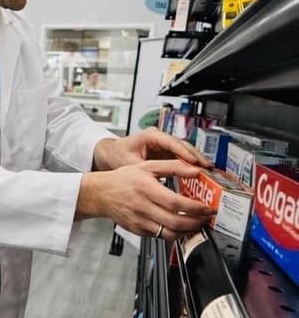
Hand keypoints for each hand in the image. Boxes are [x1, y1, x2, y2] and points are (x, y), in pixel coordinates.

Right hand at [77, 160, 214, 237]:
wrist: (101, 194)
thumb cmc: (124, 179)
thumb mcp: (147, 166)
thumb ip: (173, 167)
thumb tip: (195, 169)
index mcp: (146, 189)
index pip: (174, 203)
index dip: (194, 208)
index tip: (207, 207)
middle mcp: (143, 207)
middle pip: (175, 222)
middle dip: (196, 222)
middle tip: (207, 217)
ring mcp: (140, 222)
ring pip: (170, 233)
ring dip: (188, 231)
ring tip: (198, 223)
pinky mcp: (139, 231)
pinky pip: (161, 236)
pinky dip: (175, 234)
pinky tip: (182, 226)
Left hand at [93, 127, 211, 171]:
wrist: (110, 154)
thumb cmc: (117, 154)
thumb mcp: (129, 164)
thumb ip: (144, 171)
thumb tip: (158, 182)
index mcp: (151, 135)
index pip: (172, 142)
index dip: (185, 153)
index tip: (195, 163)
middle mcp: (160, 138)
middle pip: (183, 145)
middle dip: (197, 157)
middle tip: (208, 169)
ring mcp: (164, 145)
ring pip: (185, 151)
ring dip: (196, 161)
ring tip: (208, 172)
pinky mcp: (165, 153)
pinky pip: (181, 158)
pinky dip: (190, 166)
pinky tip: (199, 175)